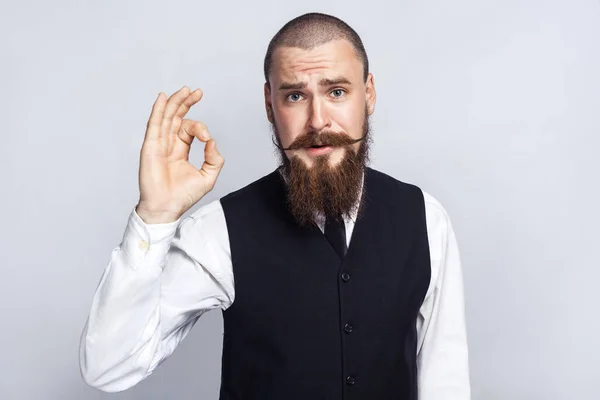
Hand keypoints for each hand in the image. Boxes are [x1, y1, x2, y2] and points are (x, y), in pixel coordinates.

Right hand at [135, 87, 224, 223]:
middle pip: (176, 117)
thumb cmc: (183, 196)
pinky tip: (163, 98)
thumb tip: (212, 141)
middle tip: (197, 92)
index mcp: (180, 149)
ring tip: (186, 90)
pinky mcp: (150, 147)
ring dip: (175, 102)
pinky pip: (154, 124)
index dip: (200, 128)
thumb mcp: (207, 176)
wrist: (166, 207)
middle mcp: (168, 144)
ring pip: (166, 117)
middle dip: (186, 103)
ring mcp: (158, 144)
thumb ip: (214, 159)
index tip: (206, 139)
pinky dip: (158, 110)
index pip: (189, 129)